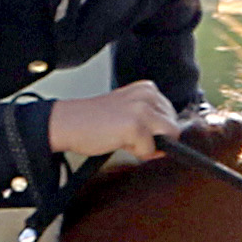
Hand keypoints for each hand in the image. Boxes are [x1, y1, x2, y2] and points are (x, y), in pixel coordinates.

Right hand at [47, 81, 181, 161]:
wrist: (67, 122)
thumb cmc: (94, 121)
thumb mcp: (128, 113)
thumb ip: (151, 123)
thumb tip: (171, 143)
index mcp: (148, 89)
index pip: (171, 117)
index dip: (156, 132)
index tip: (135, 131)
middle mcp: (148, 95)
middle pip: (173, 128)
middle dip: (154, 139)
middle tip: (125, 135)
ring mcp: (143, 109)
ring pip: (167, 138)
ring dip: (147, 146)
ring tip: (122, 138)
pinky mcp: (136, 125)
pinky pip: (150, 150)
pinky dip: (136, 153)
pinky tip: (117, 141)